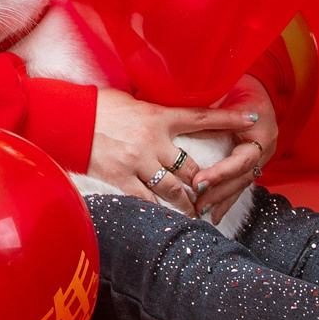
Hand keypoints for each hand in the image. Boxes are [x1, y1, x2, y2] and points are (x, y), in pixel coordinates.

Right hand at [87, 87, 263, 210]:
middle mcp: (153, 141)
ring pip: (174, 190)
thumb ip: (153, 112)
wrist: (67, 119)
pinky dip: (158, 211)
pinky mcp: (121, 179)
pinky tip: (165, 219)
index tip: (252, 122)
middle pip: (191, 167)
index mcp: (157, 116)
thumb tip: (168, 114)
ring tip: (194, 211)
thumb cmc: (97, 105)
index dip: (228, 120)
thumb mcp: (131, 100)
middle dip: (205, 181)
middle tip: (215, 191)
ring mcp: (138, 162)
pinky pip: (147, 202)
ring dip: (187, 203)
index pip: (201, 118)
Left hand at [189, 75, 277, 220]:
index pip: (242, 159)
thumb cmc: (238, 84)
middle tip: (196, 203)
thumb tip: (184, 121)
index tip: (198, 182)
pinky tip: (214, 214)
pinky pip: (240, 183)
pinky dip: (227, 198)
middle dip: (218, 192)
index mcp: (261, 130)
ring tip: (201, 212)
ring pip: (241, 183)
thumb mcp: (226, 92)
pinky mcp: (253, 162)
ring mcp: (261, 156)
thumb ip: (212, 110)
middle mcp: (264, 147)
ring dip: (222, 200)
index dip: (220, 172)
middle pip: (241, 177)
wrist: (258, 83)